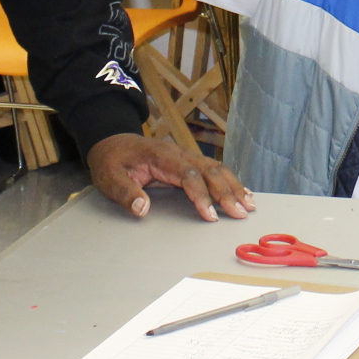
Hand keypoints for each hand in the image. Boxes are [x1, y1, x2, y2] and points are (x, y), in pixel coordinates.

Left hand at [88, 133, 253, 221]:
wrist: (112, 142)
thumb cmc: (112, 161)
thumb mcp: (109, 177)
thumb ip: (124, 192)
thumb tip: (142, 208)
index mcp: (161, 156)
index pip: (188, 174)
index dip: (201, 195)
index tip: (211, 215)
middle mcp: (178, 153)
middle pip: (208, 170)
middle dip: (226, 192)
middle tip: (240, 213)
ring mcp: (185, 156)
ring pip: (215, 168)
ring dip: (233, 186)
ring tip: (249, 205)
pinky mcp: (187, 162)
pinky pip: (212, 169)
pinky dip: (229, 181)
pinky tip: (242, 192)